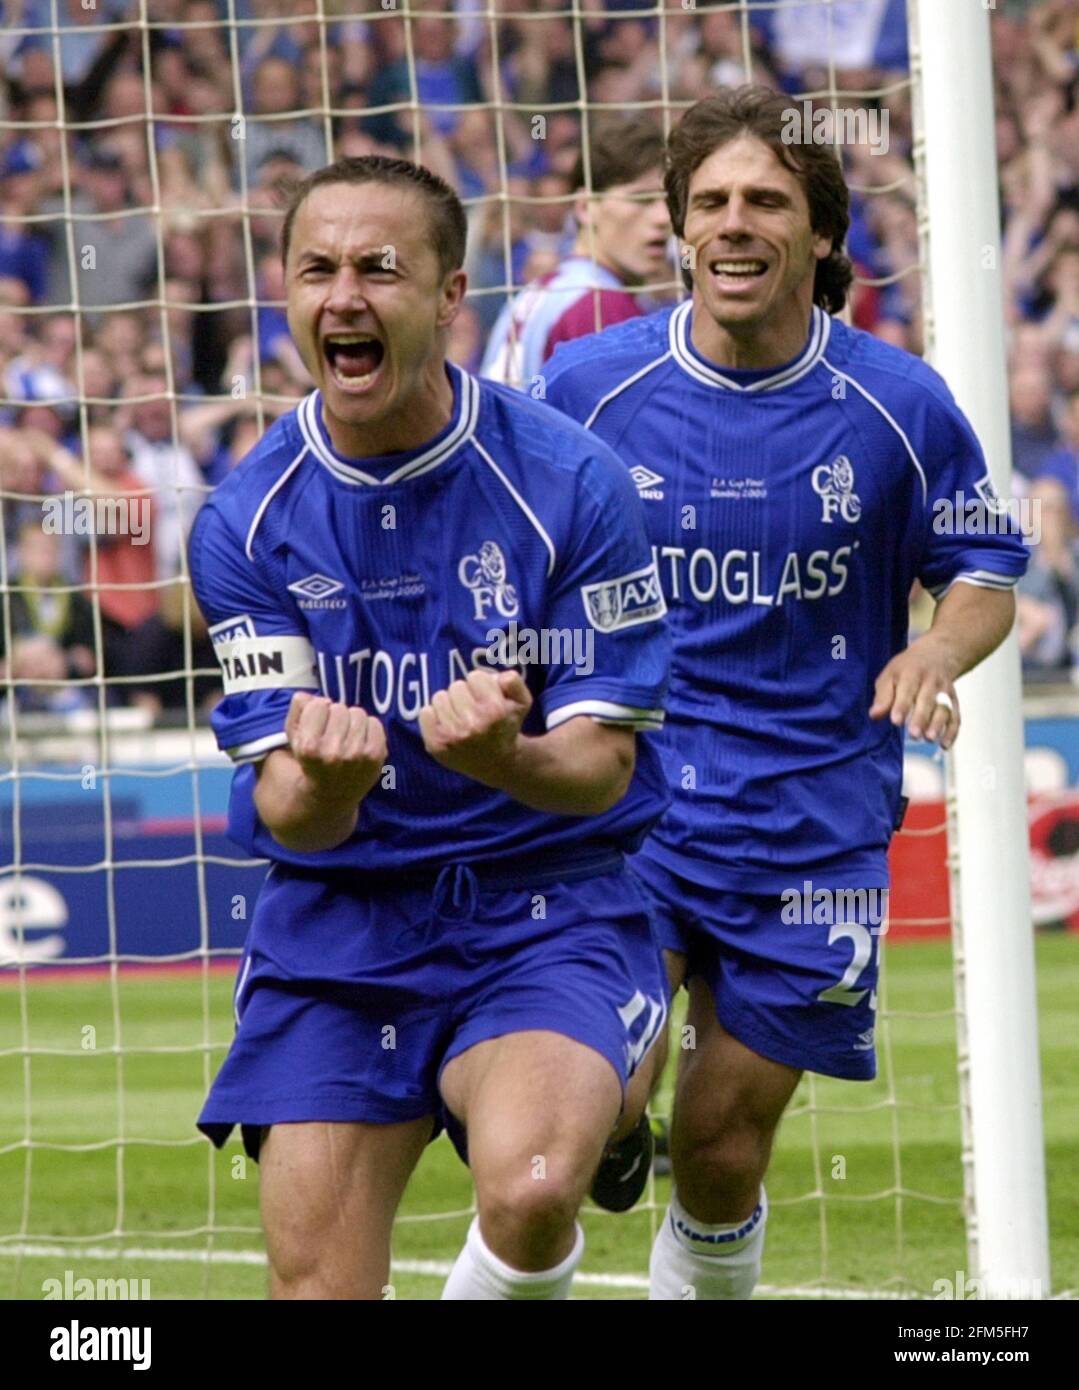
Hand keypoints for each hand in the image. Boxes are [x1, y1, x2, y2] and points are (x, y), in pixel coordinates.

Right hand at [285, 691, 387, 802]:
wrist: (331, 794)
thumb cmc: (310, 760)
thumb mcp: (294, 737)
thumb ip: (297, 710)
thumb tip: (310, 696)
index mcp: (309, 747)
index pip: (318, 705)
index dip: (316, 712)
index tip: (316, 726)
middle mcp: (334, 752)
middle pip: (339, 708)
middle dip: (334, 717)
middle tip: (332, 734)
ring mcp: (357, 754)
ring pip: (357, 713)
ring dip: (351, 721)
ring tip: (345, 737)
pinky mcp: (376, 755)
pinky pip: (374, 722)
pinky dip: (368, 728)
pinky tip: (359, 742)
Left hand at [419, 668, 532, 783]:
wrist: (497, 763)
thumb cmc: (507, 726)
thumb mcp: (522, 702)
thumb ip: (513, 681)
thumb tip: (496, 677)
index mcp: (494, 711)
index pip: (475, 676)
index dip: (482, 685)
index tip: (487, 698)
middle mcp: (472, 725)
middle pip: (456, 686)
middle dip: (465, 694)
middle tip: (473, 709)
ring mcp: (451, 736)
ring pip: (439, 697)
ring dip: (450, 704)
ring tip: (461, 717)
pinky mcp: (435, 745)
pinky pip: (425, 712)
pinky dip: (434, 716)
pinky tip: (448, 725)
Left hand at [869, 635, 959, 748]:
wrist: (938, 654)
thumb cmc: (907, 669)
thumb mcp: (890, 675)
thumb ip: (883, 696)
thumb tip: (874, 715)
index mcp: (911, 673)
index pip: (907, 690)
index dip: (902, 706)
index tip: (896, 721)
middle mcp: (931, 681)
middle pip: (927, 700)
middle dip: (921, 718)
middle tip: (914, 735)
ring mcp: (944, 691)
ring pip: (944, 708)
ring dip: (938, 725)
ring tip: (929, 739)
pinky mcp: (953, 701)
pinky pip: (956, 716)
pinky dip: (952, 731)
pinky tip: (944, 745)